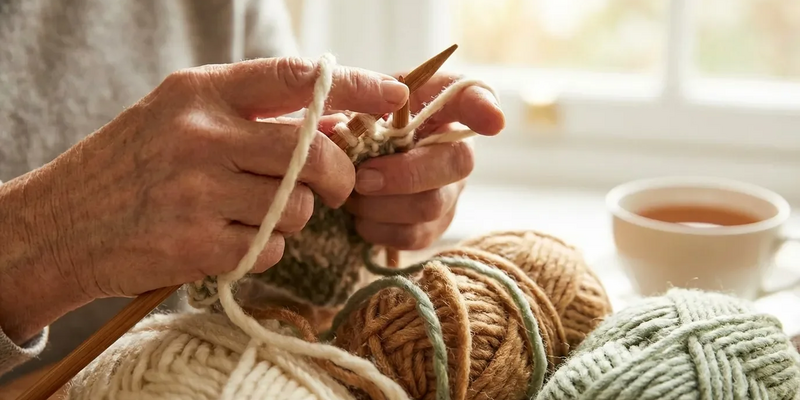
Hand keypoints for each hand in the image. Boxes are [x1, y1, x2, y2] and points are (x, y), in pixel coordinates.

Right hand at [0, 57, 407, 342]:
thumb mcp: (178, 115)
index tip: (395, 95)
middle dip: (340, 176)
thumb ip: (250, 113)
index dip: (355, 86)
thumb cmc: (129, 166)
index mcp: (200, 93)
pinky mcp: (195, 243)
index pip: (295, 79)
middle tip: (336, 187)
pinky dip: (263, 249)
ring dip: (292, 217)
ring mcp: (197, 191)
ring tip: (251, 215)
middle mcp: (201, 135)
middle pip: (314, 153)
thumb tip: (334, 120)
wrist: (59, 224)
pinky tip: (225, 239)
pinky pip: (270, 248)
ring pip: (298, 207)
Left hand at [342, 72, 503, 249]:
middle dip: (406, 174)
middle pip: (457, 162)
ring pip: (431, 206)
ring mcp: (449, 191)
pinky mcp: (433, 227)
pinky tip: (362, 214)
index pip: (473, 94)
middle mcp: (454, 148)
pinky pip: (412, 236)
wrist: (338, 170)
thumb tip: (396, 96)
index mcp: (437, 106)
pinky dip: (377, 228)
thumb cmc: (352, 128)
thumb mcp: (353, 100)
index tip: (493, 121)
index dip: (484, 107)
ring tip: (354, 194)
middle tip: (363, 178)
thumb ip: (365, 89)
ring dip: (380, 205)